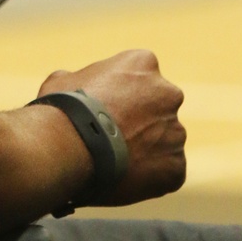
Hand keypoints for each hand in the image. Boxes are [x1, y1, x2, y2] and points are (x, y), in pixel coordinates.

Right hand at [37, 49, 186, 204]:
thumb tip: (75, 86)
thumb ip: (81, 80)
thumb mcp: (64, 80)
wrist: (73, 148)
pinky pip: (167, 171)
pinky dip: (150, 176)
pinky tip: (124, 178)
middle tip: (114, 135)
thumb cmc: (65, 108)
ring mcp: (176, 132)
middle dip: (142, 119)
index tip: (107, 105)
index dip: (122, 91)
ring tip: (115, 161)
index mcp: (143, 62)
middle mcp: (168, 93)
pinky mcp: (176, 167)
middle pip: (158, 107)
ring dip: (147, 149)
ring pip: (164, 142)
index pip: (139, 74)